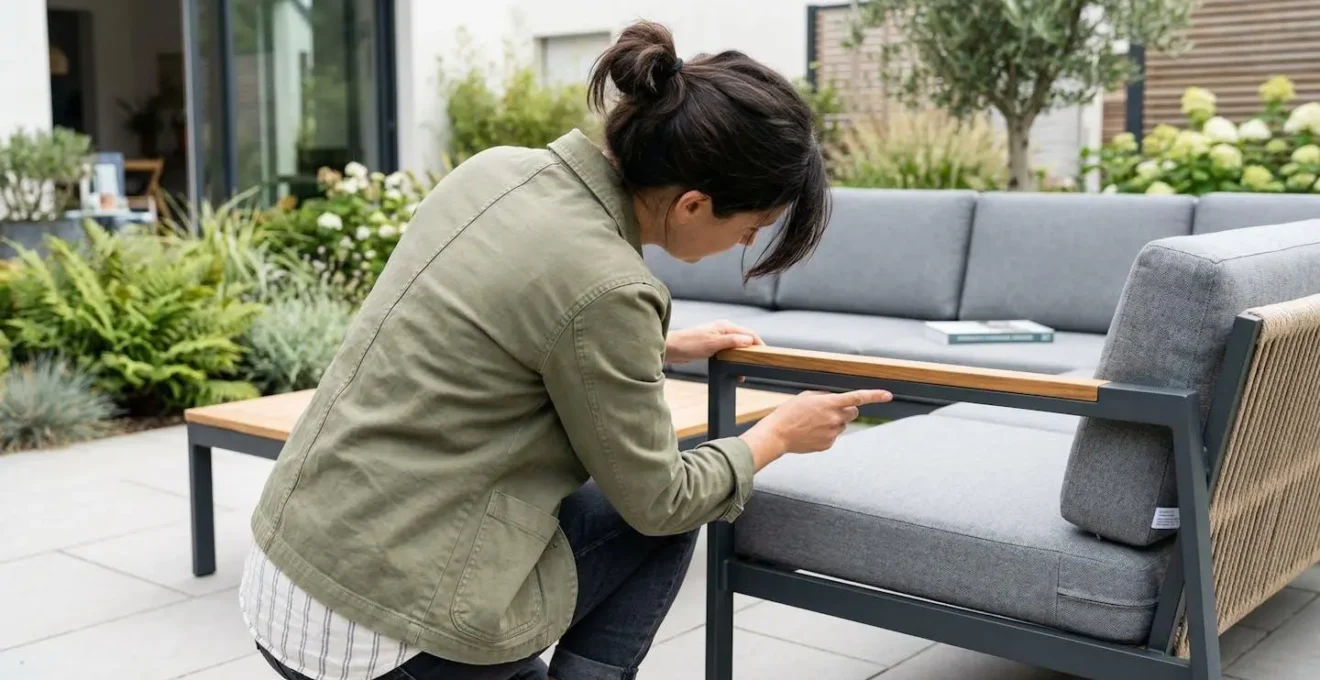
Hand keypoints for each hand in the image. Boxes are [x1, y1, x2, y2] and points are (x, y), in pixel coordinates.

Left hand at [664, 320, 763, 364]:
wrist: (671, 349)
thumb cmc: (689, 344)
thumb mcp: (712, 344)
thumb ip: (731, 341)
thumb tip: (749, 340)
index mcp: (725, 326)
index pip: (749, 333)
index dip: (759, 343)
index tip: (767, 355)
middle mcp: (723, 330)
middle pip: (744, 340)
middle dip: (751, 352)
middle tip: (757, 366)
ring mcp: (717, 338)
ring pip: (736, 347)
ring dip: (741, 358)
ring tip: (744, 372)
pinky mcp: (712, 347)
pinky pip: (728, 353)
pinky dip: (733, 360)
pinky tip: (734, 371)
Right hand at [741, 389, 892, 469]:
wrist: (778, 435)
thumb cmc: (788, 413)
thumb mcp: (806, 397)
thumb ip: (825, 397)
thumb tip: (834, 400)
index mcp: (830, 404)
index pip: (858, 398)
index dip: (875, 396)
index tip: (888, 395)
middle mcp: (835, 419)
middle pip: (853, 413)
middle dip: (846, 410)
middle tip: (830, 410)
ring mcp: (832, 433)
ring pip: (842, 425)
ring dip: (833, 422)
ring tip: (813, 423)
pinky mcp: (828, 445)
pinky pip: (833, 436)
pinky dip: (825, 433)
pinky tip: (811, 432)